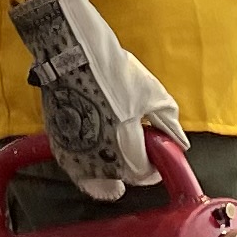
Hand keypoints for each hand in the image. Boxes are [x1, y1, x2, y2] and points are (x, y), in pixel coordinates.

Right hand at [8, 0, 182, 199]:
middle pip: (118, 179)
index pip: (143, 174)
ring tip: (113, 157)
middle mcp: (98, 161)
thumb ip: (168, 122)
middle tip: (136, 153)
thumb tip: (180, 140)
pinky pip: (74, 164)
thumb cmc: (113, 74)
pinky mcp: (57, 143)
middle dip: (130, 170)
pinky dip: (85, 161)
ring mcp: (73, 155)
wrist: (70, 56)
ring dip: (106, 172)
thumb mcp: (152, 93)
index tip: (156, 156)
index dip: (153, 167)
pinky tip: (92, 145)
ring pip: (93, 178)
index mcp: (126, 152)